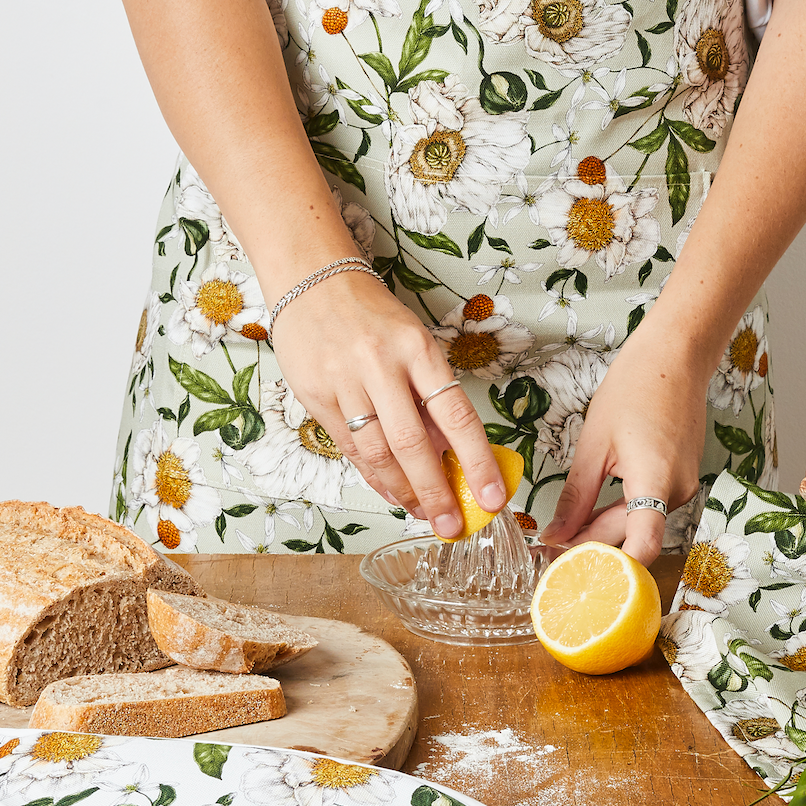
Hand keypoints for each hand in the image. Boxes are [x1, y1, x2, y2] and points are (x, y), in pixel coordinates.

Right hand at [269, 271, 503, 537]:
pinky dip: (372, 474)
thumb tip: (451, 452)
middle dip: (435, 491)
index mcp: (418, 348)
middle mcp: (381, 365)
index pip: (456, 414)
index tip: (492, 496)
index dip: (477, 460)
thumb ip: (429, 394)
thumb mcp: (413, 341)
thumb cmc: (373, 314)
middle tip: (451, 525)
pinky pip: (349, 447)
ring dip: (402, 490)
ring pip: (377, 452)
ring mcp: (344, 382)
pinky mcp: (315, 395)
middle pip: (413, 443)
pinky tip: (389, 490)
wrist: (313, 280)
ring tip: (420, 511)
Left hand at [537, 322, 708, 563]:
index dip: (610, 568)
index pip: (643, 547)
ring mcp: (684, 486)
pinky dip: (621, 513)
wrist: (674, 357)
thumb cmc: (634, 389)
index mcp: (656, 482)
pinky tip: (591, 513)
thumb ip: (576, 496)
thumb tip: (556, 536)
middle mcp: (677, 492)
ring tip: (563, 534)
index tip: (572, 572)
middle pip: (632, 537)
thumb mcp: (594, 444)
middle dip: (591, 549)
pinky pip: (649, 506)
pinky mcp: (682, 478)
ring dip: (604, 531)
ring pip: (638, 523)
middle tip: (547, 554)